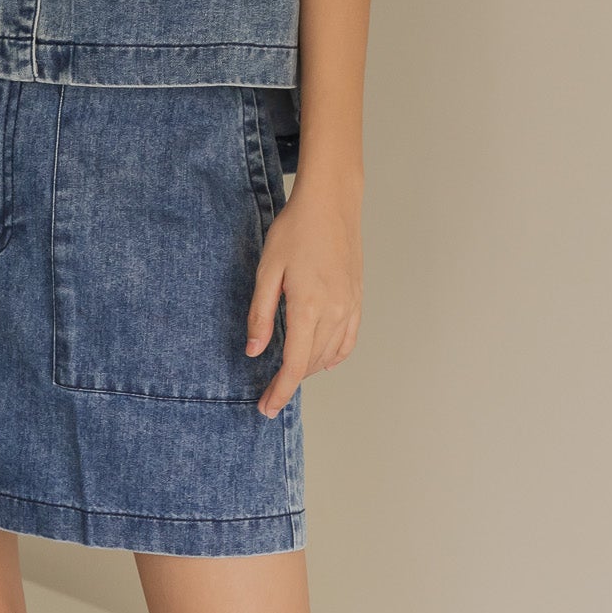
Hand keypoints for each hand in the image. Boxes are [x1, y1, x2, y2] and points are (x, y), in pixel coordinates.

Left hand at [245, 170, 363, 415]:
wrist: (331, 204)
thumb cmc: (295, 231)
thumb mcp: (267, 270)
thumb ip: (261, 313)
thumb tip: (255, 350)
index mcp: (308, 307)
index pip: (294, 364)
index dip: (280, 391)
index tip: (266, 408)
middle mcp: (333, 313)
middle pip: (311, 364)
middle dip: (290, 383)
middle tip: (268, 393)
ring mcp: (349, 307)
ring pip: (329, 355)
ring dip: (308, 370)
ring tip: (288, 375)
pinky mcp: (356, 299)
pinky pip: (348, 341)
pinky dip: (334, 357)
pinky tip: (322, 361)